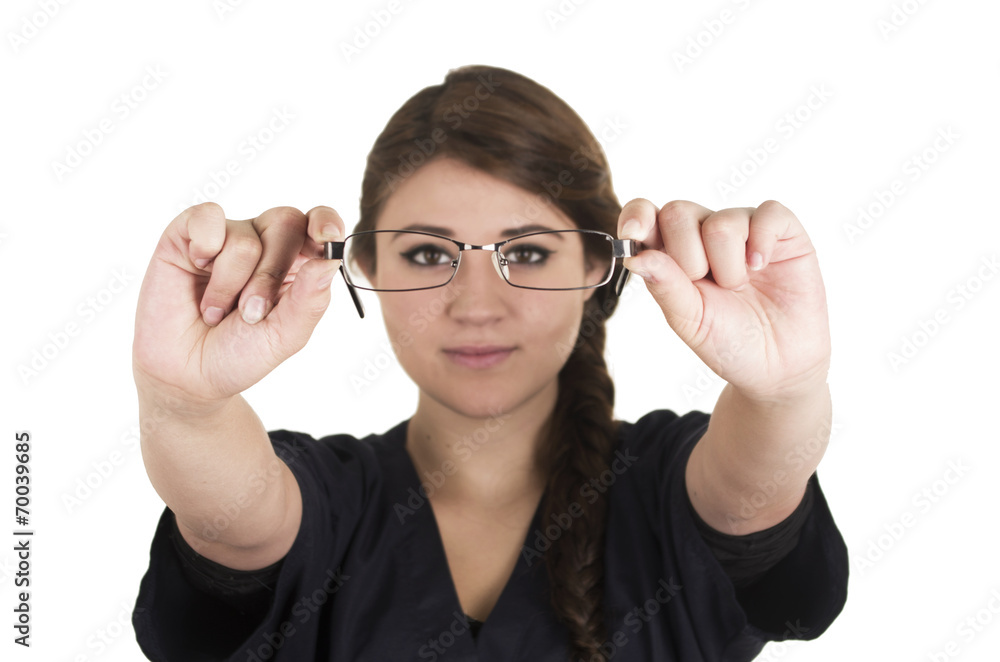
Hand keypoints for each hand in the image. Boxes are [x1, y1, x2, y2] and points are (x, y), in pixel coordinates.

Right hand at [133, 203, 344, 405]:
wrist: (186, 374)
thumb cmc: (239, 353)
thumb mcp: (284, 336)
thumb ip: (310, 301)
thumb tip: (331, 261)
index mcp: (298, 264)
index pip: (320, 223)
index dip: (327, 221)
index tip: (328, 237)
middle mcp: (264, 242)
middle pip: (287, 223)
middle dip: (270, 275)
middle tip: (250, 313)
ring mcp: (227, 236)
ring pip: (246, 237)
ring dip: (231, 284)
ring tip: (216, 312)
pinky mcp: (188, 233)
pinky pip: (207, 217)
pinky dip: (204, 249)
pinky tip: (196, 272)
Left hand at [618, 199, 829, 400]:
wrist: (778, 365)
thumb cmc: (729, 342)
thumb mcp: (690, 320)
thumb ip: (664, 286)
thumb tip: (636, 257)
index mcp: (672, 254)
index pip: (646, 216)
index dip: (636, 215)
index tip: (632, 233)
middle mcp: (705, 234)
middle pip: (678, 212)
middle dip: (687, 257)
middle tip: (706, 286)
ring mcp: (744, 229)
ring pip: (721, 222)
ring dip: (727, 266)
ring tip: (739, 288)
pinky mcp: (783, 231)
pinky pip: (768, 214)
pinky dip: (762, 242)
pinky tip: (761, 267)